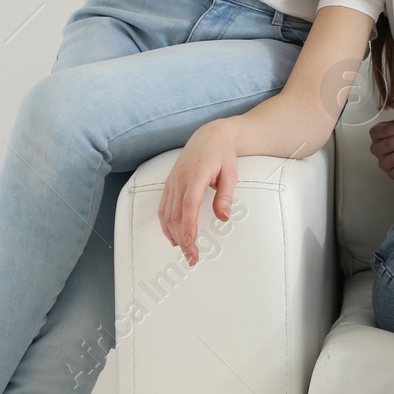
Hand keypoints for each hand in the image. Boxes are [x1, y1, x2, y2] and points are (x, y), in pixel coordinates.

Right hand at [159, 118, 240, 265]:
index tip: (190, 244)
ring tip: (185, 252)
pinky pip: (163, 208)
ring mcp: (172, 182)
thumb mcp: (231, 172)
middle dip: (183, 239)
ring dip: (174, 235)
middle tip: (193, 257)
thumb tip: (223, 217)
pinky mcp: (169, 185)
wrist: (210, 136)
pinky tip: (174, 237)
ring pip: (167, 214)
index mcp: (197, 174)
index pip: (189, 204)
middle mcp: (180, 179)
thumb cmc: (222, 154)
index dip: (188, 226)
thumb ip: (225, 195)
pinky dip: (166, 225)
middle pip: (176, 214)